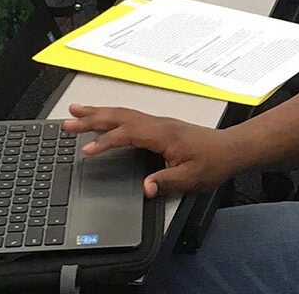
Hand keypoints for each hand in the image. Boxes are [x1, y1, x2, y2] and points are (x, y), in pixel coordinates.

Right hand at [63, 103, 238, 196]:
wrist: (231, 149)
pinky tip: (103, 118)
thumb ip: (167, 182)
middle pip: (120, 118)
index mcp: (163, 135)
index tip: (87, 150)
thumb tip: (145, 189)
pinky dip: (112, 116)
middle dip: (92, 119)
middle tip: (67, 122)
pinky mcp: (160, 126)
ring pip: (124, 114)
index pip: (128, 135)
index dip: (107, 142)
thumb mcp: (191, 178)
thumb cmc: (214, 162)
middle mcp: (158, 124)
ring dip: (99, 113)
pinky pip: (130, 117)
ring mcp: (158, 123)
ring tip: (76, 111)